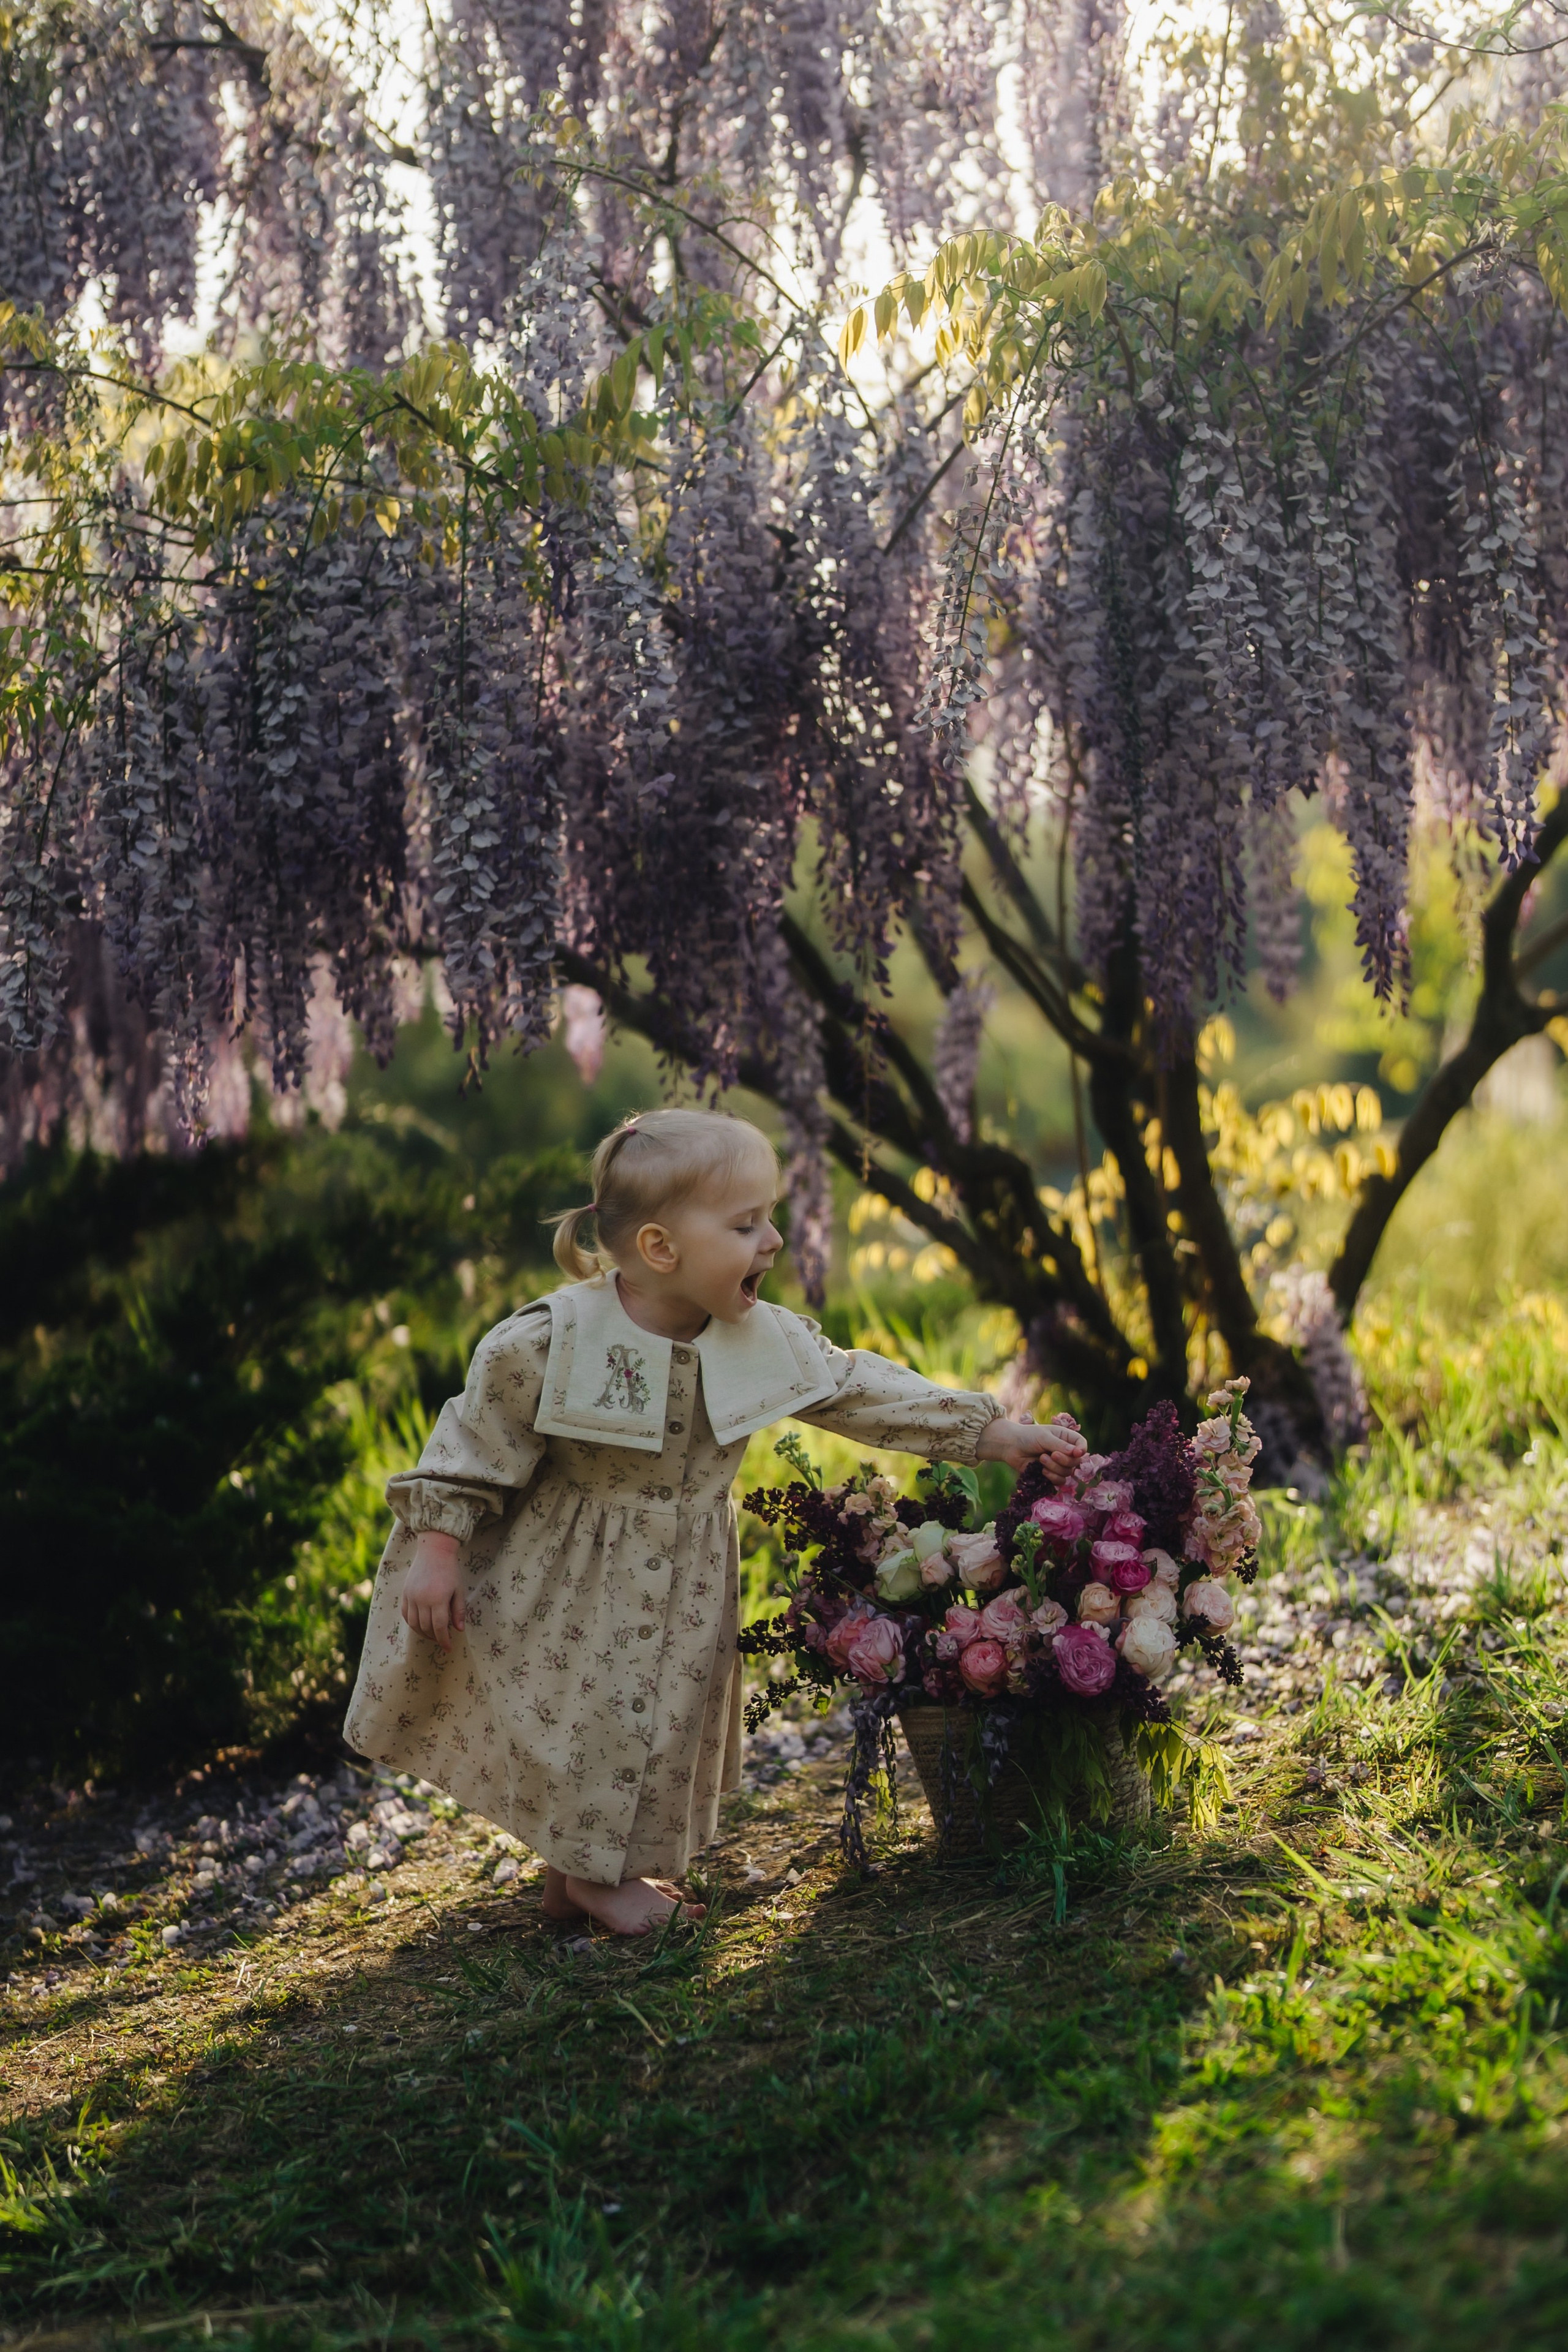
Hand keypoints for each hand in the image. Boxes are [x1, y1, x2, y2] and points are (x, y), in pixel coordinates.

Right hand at [401, 1531, 465, 1650]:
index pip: (439, 1627)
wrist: (434, 1551)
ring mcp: (411, 1596)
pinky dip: (412, 1623)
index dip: (443, 1640)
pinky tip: (420, 1625)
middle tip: (442, 1640)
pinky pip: (405, 1614)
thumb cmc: (450, 1570)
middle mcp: (421, 1599)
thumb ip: (458, 1611)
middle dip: (435, 1637)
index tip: (448, 1647)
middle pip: (426, 1627)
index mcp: (437, 1599)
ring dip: (423, 1632)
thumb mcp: (459, 1590)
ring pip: (413, 1623)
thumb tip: (459, 1630)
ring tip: (432, 1635)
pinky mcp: (405, 1593)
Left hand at [976, 1414, 1087, 1480]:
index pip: (1081, 1444)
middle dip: (1064, 1460)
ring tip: (1041, 1459)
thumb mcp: (1044, 1437)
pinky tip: (1042, 1471)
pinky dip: (1052, 1478)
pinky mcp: (1051, 1474)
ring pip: (1068, 1473)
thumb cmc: (1027, 1436)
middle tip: (1051, 1454)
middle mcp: (1064, 1451)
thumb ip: (1060, 1445)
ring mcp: (1058, 1464)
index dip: (1082, 1449)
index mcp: (1065, 1438)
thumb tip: (1078, 1453)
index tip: (1076, 1453)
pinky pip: (1060, 1481)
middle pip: (1076, 1461)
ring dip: (1055, 1468)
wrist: (1011, 1446)